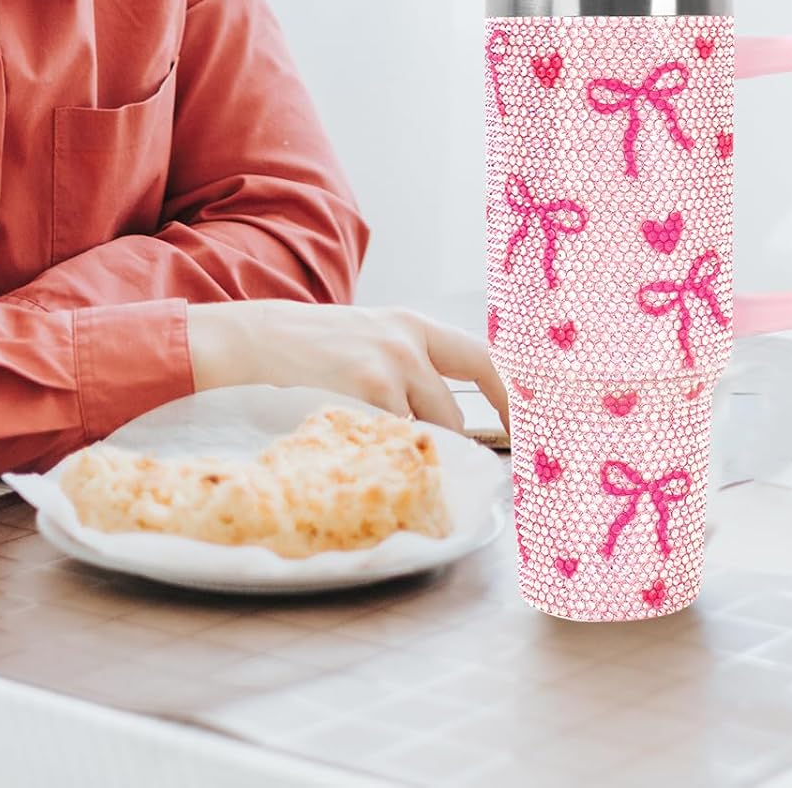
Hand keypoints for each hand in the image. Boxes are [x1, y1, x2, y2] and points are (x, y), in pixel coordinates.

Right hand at [187, 300, 508, 435]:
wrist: (258, 340)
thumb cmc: (315, 350)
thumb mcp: (371, 339)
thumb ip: (413, 366)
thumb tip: (453, 421)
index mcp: (416, 326)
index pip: (488, 358)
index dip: (516, 394)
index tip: (533, 425)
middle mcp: (412, 341)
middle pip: (465, 403)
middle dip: (476, 437)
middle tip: (490, 466)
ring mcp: (392, 365)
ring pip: (434, 430)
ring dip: (423, 453)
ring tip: (397, 462)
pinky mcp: (368, 390)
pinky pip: (399, 440)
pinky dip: (393, 457)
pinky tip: (372, 458)